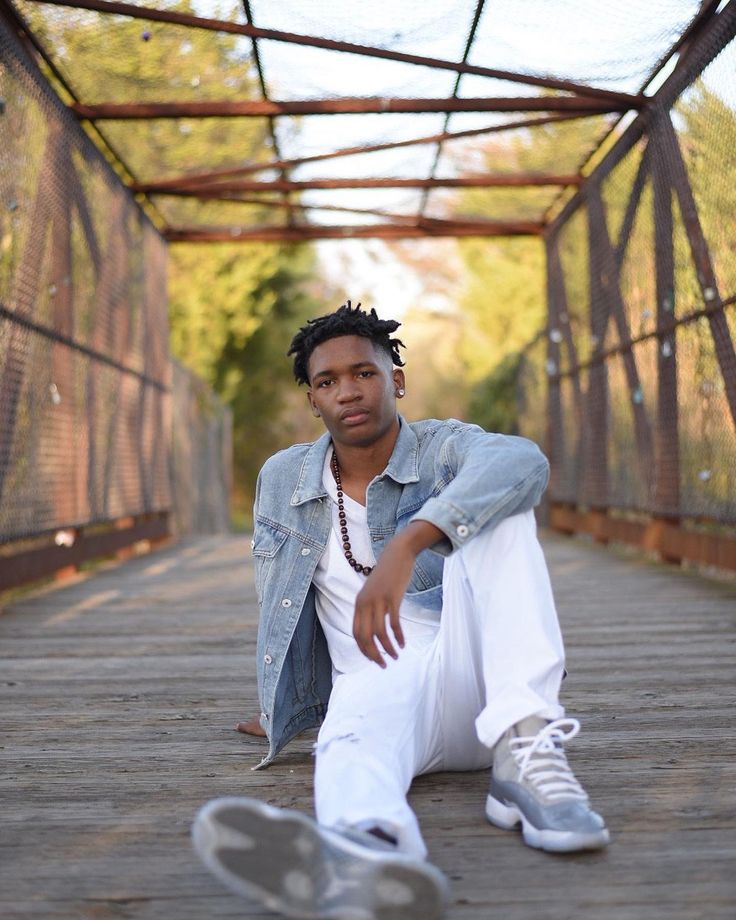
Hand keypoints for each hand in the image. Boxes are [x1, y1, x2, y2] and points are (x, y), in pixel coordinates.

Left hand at [352, 520, 443, 666]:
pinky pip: (393, 623)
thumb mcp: (373, 592)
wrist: (397, 553)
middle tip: (383, 664)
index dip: (364, 649)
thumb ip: (371, 608)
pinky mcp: (392, 598)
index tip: (374, 659)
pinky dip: (398, 636)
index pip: (356, 634)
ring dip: (388, 648)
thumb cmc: (387, 575)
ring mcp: (378, 600)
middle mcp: (365, 603)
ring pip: (380, 633)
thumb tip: (374, 630)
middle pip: (365, 637)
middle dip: (374, 654)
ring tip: (396, 656)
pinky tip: (403, 644)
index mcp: (359, 604)